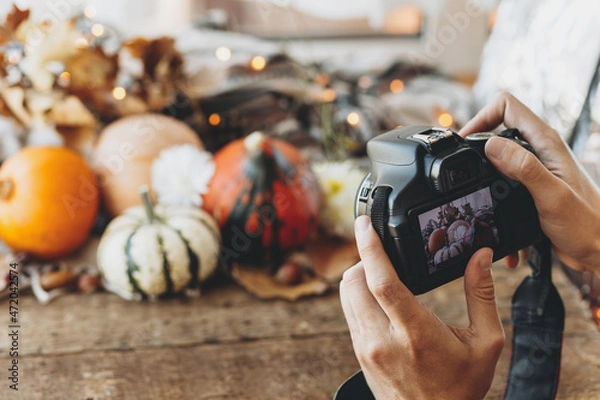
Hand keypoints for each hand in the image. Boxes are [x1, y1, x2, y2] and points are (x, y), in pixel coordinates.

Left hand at [340, 216, 503, 399]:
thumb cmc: (462, 388)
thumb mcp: (485, 343)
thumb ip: (482, 295)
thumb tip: (482, 256)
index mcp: (416, 333)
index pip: (382, 281)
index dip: (370, 248)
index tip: (363, 224)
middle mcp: (382, 340)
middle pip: (353, 281)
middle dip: (364, 259)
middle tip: (383, 253)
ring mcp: (366, 348)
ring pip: (346, 295)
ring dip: (359, 277)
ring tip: (382, 273)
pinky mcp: (359, 354)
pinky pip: (349, 312)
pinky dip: (359, 297)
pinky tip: (378, 298)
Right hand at [460, 91, 599, 272]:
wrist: (598, 248)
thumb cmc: (586, 224)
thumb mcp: (552, 195)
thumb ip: (523, 168)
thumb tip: (492, 145)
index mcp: (546, 143)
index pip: (507, 107)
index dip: (481, 117)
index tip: (466, 141)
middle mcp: (540, 150)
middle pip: (498, 127)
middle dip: (478, 143)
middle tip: (464, 165)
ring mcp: (536, 167)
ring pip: (499, 154)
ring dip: (484, 169)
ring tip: (474, 187)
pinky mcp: (532, 185)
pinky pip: (505, 178)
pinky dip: (494, 190)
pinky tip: (491, 208)